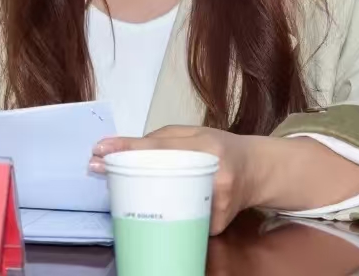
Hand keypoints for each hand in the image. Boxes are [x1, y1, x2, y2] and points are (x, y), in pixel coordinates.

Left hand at [91, 125, 273, 234]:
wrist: (258, 171)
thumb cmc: (222, 147)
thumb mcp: (197, 132)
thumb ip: (164, 137)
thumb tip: (126, 148)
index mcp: (209, 145)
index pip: (162, 147)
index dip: (130, 148)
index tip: (100, 149)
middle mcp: (215, 173)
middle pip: (162, 177)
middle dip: (127, 175)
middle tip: (101, 170)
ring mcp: (217, 203)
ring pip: (170, 205)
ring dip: (141, 199)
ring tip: (120, 189)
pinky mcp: (216, 225)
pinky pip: (183, 222)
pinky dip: (165, 217)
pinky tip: (153, 211)